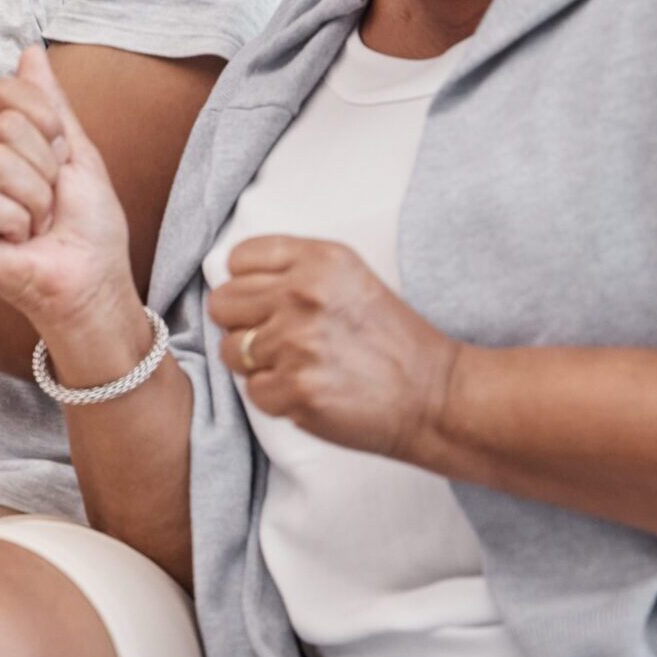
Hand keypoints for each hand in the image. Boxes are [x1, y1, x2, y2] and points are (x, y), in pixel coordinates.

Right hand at [0, 47, 141, 356]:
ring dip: (37, 199)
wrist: (95, 280)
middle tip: (52, 202)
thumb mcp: (78, 152)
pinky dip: (19, 223)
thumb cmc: (89, 226)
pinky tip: (21, 242)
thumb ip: (52, 104)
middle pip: (5, 128)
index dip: (47, 121)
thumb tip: (30, 51)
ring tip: (39, 224)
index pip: (5, 92)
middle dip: (46, 166)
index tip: (62, 159)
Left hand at [209, 237, 463, 460]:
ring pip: (230, 350)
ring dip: (257, 364)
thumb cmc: (390, 339)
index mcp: (318, 260)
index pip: (238, 259)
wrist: (434, 396)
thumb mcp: (350, 278)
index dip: (247, 284)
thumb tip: (231, 281)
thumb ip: (294, 271)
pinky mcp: (296, 389)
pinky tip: (307, 390)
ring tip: (298, 366)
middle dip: (243, 324)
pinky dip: (274, 397)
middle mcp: (304, 295)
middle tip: (277, 339)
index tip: (268, 302)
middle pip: (222, 303)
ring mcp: (297, 343)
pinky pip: (251, 391)